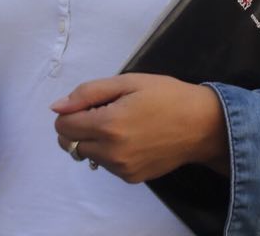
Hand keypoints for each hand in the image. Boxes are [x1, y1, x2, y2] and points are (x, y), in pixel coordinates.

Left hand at [51, 74, 228, 182]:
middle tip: (106, 112)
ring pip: (87, 155)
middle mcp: (111, 152)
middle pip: (70, 143)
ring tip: (123, 125)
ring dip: (94, 140)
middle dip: (80, 126)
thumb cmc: (167, 96)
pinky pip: (106, 165)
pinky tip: (132, 138)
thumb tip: (57, 107)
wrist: (202, 125)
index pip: (63, 125)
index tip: (94, 103)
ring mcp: (121, 168)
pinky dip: (110, 152)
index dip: (72, 111)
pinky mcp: (131, 178)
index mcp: (108, 124)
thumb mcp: (128, 82)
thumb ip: (88, 93)